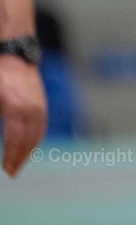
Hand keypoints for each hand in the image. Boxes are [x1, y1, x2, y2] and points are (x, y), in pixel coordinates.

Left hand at [0, 55, 46, 176]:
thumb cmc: (0, 74)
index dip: (11, 157)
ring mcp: (39, 104)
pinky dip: (37, 136)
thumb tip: (5, 138)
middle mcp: (32, 108)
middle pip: (30, 139)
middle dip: (21, 157)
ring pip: (39, 132)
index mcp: (16, 108)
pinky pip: (42, 124)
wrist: (14, 52)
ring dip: (30, 149)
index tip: (7, 170)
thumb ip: (0, 120)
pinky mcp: (42, 100)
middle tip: (13, 171)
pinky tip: (30, 143)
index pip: (16, 140)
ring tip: (20, 161)